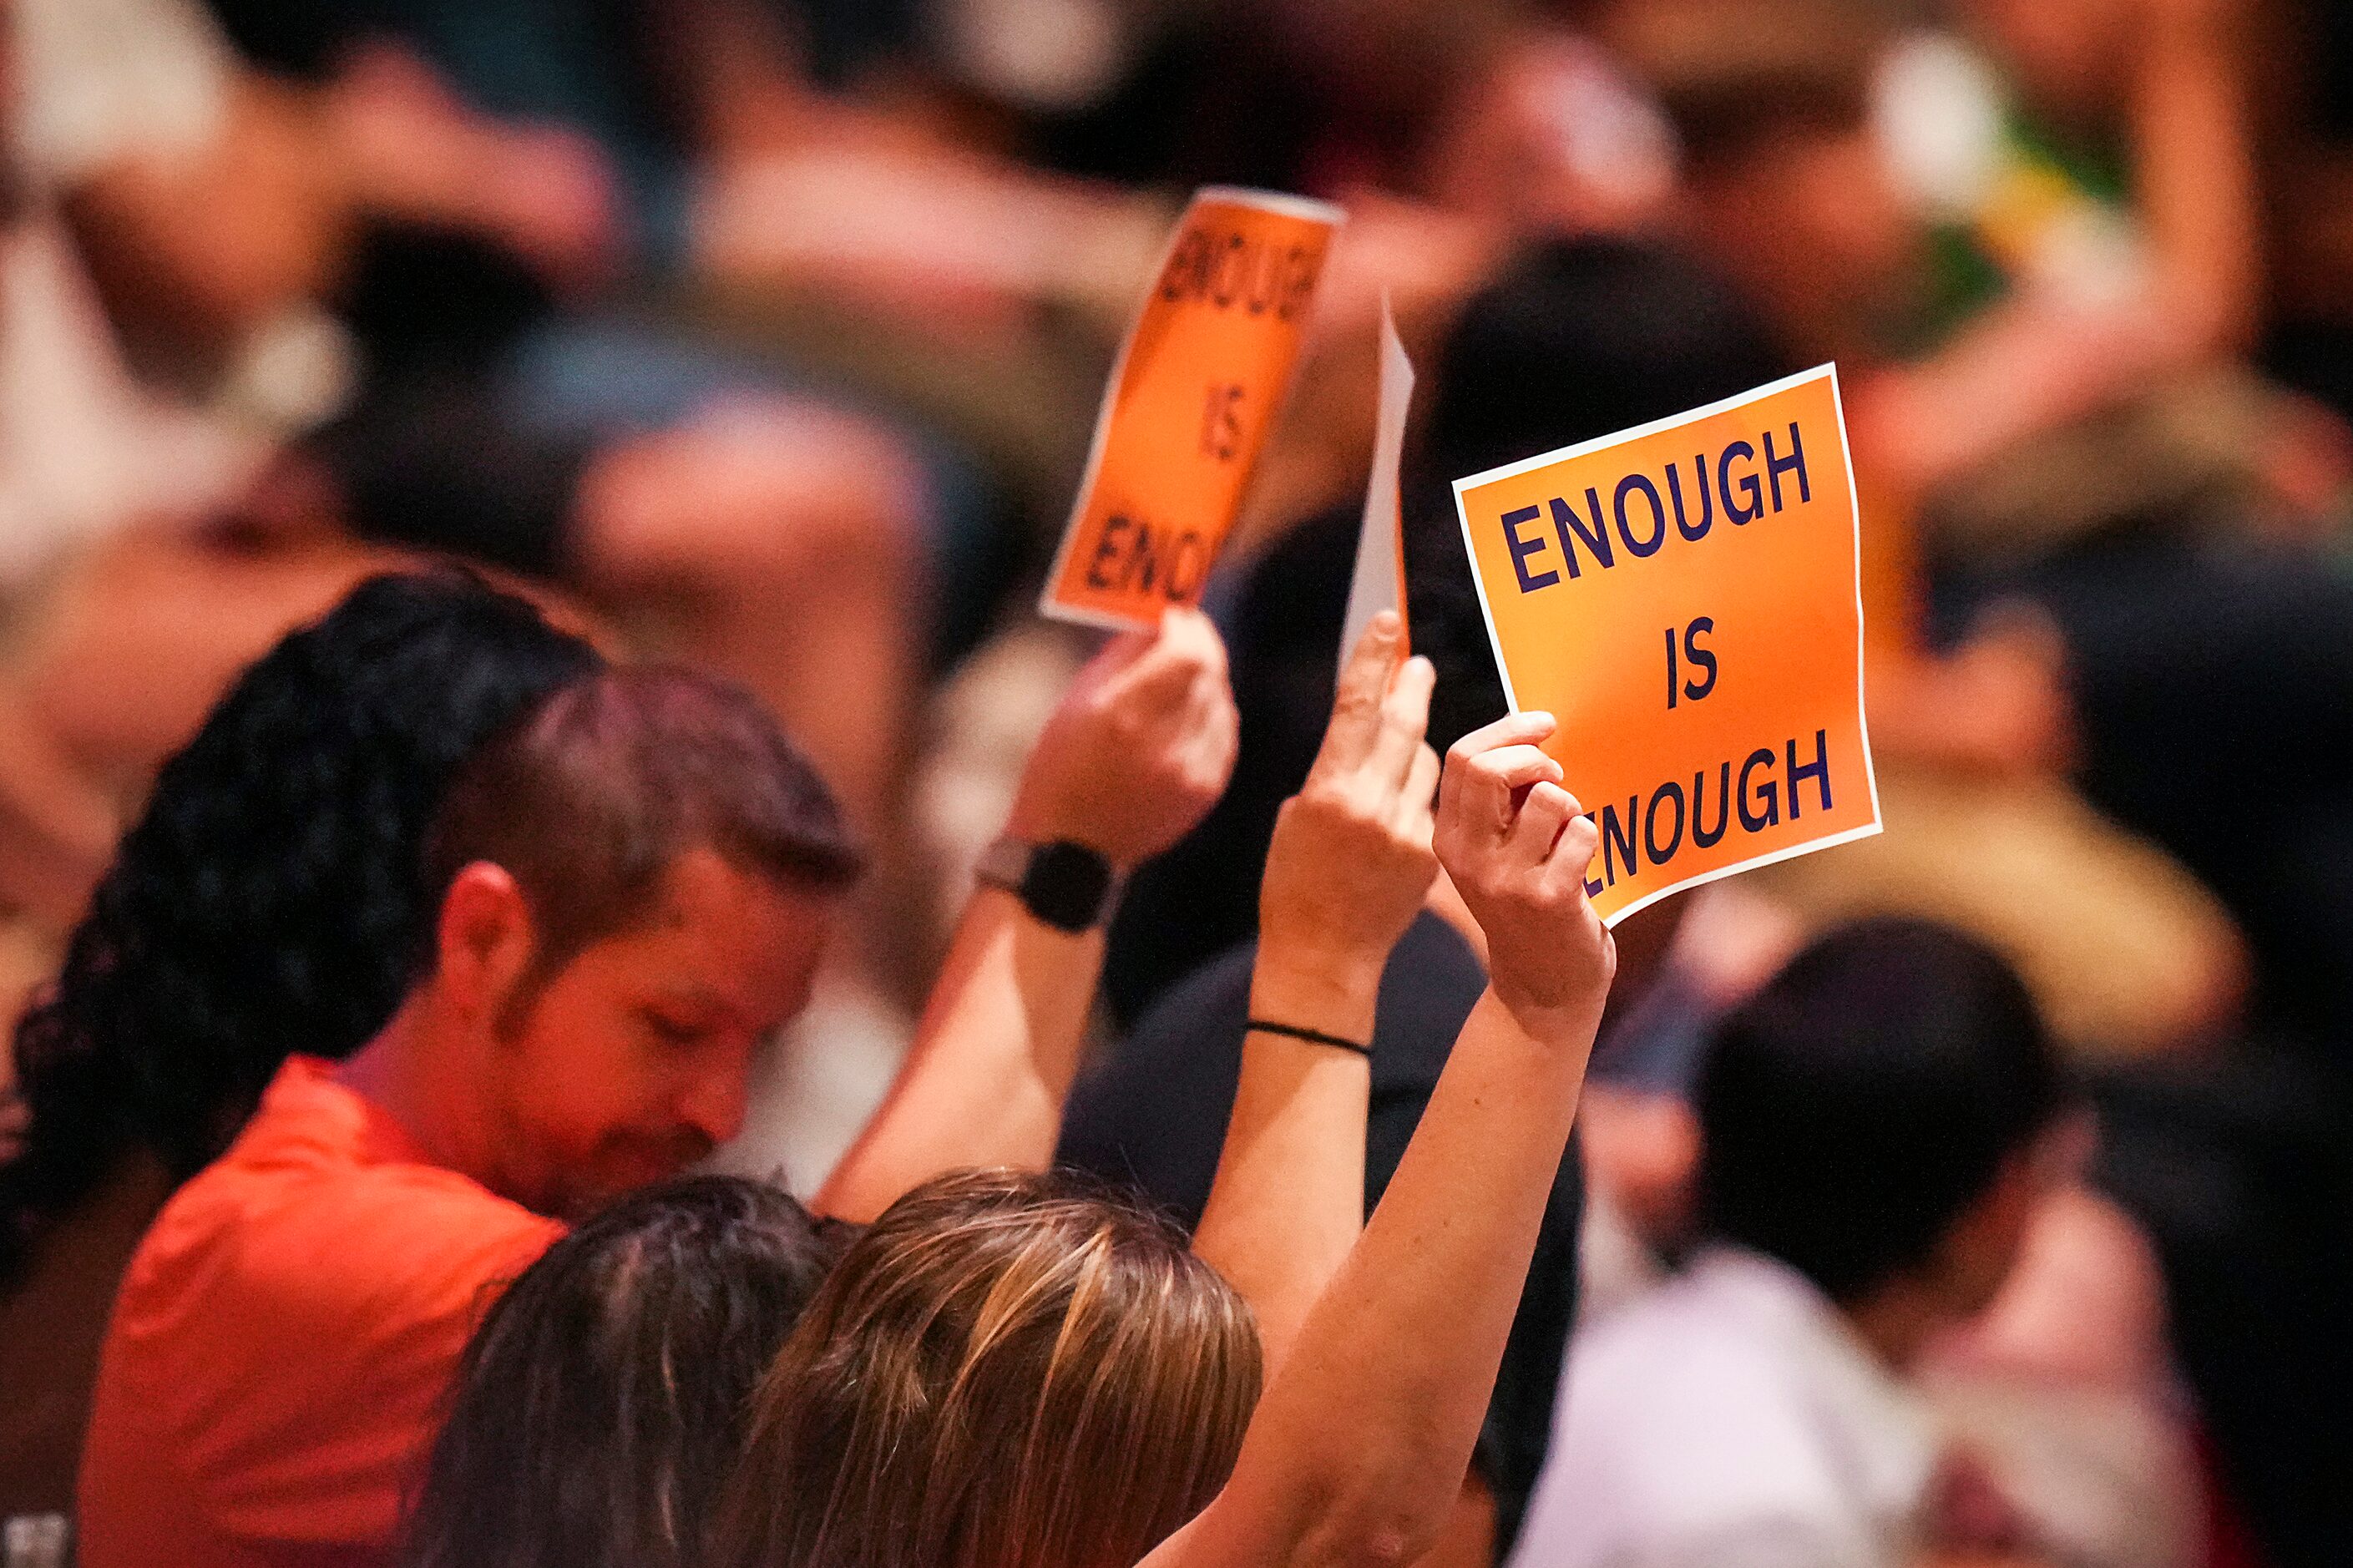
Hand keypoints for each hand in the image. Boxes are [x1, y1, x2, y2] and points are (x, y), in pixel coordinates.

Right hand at [1008, 608, 1237, 872]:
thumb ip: (1121, 657)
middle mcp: (1163, 743)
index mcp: (1123, 716)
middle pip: (1210, 672)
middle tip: (1184, 633)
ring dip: (1205, 680)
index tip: (1175, 615)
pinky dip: (1211, 715)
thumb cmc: (1060, 768)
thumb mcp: (1075, 702)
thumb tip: (1157, 619)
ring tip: (1178, 679)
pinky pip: (1224, 734)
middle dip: (1199, 645)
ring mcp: (1189, 771)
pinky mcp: (1205, 791)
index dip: (1187, 627)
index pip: (1188, 654)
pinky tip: (1187, 715)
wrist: (1070, 850)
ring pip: (1221, 700)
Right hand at [1259, 612, 1439, 989]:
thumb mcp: (1295, 818)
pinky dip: (1415, 797)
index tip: (1387, 623)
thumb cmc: (1292, 884)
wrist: (1324, 955)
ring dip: (1412, 751)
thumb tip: (1361, 736)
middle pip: (1404, 725)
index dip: (1373, 660)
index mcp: (1328, 791)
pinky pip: (1429, 803)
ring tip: (1394, 761)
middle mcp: (1372, 805)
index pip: (1356, 708)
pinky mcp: (1431, 853)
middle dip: (1413, 687)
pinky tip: (1393, 816)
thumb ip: (1330, 773)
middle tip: (1420, 665)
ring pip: (1424, 764)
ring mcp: (1406, 830)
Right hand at [1433, 712, 1614, 1044]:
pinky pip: (1583, 833)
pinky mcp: (1549, 897)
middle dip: (1534, 758)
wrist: (1542, 989)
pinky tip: (1582, 869)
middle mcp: (1467, 857)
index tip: (1544, 726)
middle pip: (1488, 768)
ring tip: (1568, 834)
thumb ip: (1497, 804)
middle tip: (1557, 775)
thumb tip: (1527, 738)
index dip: (1508, 730)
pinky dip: (1591, 840)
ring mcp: (1506, 879)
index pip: (1462, 757)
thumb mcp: (1493, 855)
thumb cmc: (1526, 906)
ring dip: (1570, 807)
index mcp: (1448, 838)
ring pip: (1548, 799)